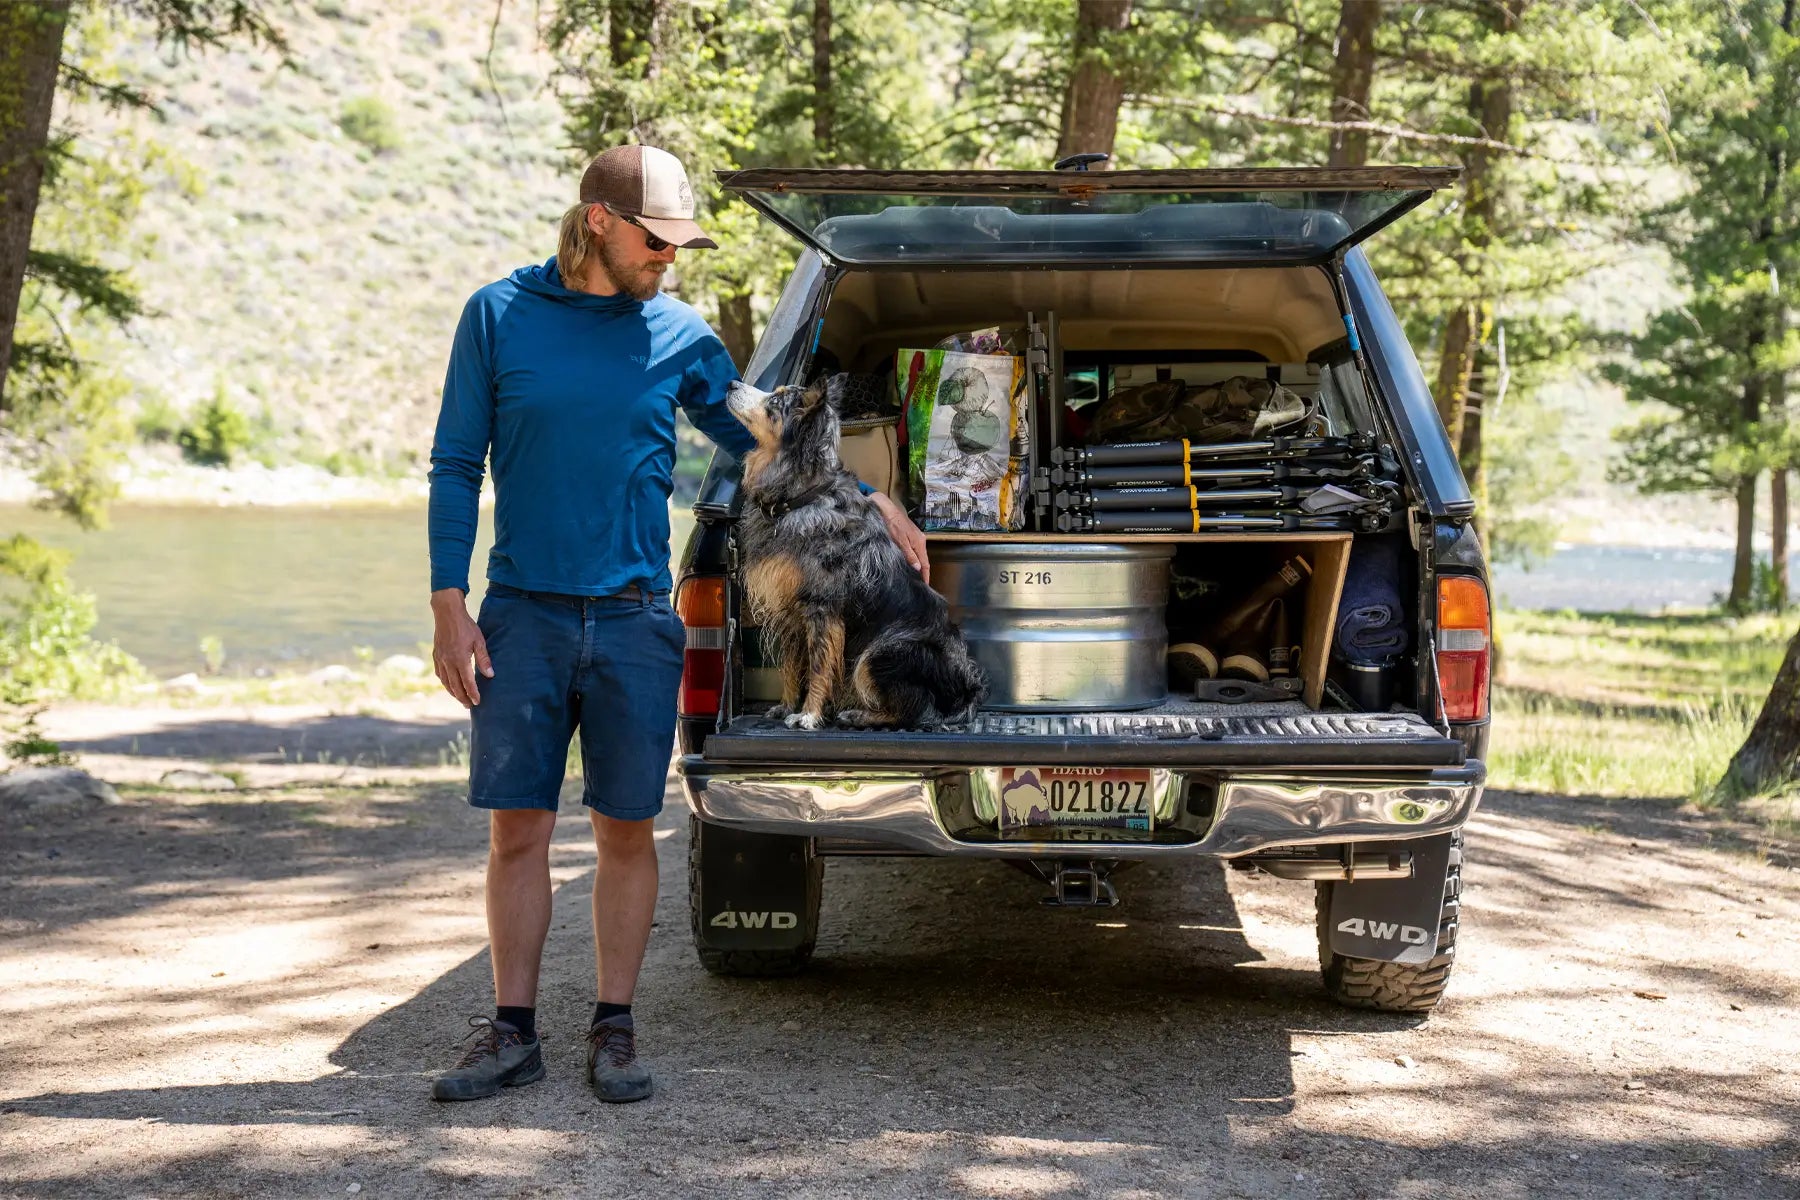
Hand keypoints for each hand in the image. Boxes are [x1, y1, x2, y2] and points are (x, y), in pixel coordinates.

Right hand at [431, 587, 492, 707]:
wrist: (447, 614)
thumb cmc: (466, 626)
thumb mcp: (479, 641)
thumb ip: (484, 659)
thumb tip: (490, 675)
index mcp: (460, 659)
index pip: (467, 682)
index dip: (473, 694)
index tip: (478, 702)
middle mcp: (448, 662)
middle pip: (455, 686)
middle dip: (463, 698)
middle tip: (470, 706)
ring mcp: (440, 659)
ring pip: (446, 682)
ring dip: (453, 692)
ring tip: (461, 699)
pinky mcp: (436, 656)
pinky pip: (439, 674)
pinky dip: (445, 682)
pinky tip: (449, 685)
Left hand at [869, 491, 929, 583]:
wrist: (883, 507)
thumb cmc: (891, 522)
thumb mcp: (900, 540)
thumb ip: (909, 555)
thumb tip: (918, 569)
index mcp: (919, 542)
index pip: (925, 564)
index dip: (925, 576)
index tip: (924, 588)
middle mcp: (919, 540)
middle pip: (922, 561)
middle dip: (920, 573)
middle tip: (915, 586)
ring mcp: (912, 538)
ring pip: (915, 556)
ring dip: (914, 567)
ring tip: (910, 578)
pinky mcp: (906, 536)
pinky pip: (910, 551)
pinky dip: (909, 559)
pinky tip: (904, 565)